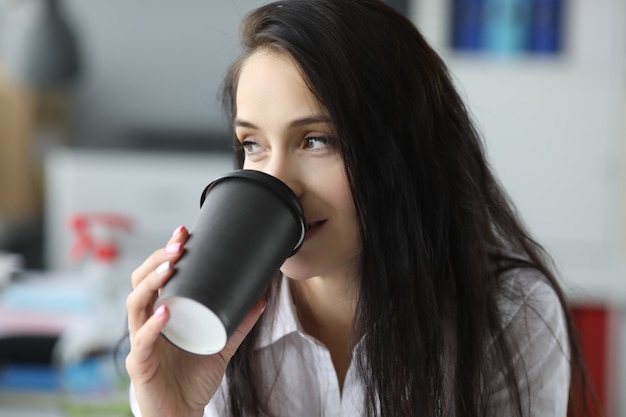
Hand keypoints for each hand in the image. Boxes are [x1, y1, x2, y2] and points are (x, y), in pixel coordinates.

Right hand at [125, 226, 265, 416]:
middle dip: (158, 259)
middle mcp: (146, 322)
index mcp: (162, 313)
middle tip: (179, 244)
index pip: (156, 276)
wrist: (182, 415)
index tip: (184, 232)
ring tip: (169, 268)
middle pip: (140, 282)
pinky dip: (152, 325)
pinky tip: (165, 311)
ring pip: (135, 305)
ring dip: (151, 283)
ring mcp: (141, 342)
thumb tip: (262, 296)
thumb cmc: (194, 379)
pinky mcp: (140, 364)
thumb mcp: (221, 345)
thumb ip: (238, 323)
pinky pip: (141, 341)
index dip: (165, 253)